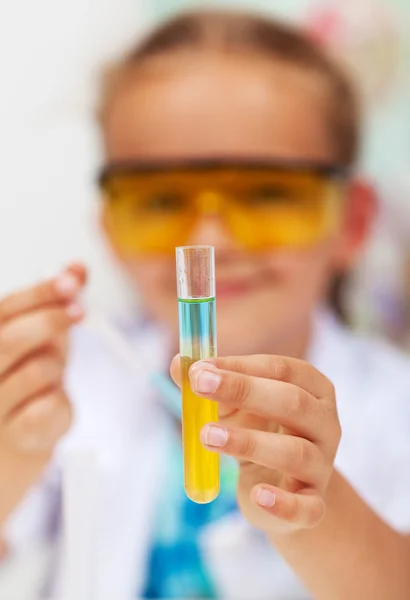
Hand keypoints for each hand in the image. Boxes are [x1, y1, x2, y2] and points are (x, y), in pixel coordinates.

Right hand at [0, 263, 85, 524]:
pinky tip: (47, 407)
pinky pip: (52, 407)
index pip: (4, 310)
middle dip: (51, 320)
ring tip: (50, 377)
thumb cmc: (21, 385)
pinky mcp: (12, 440)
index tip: (74, 281)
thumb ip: (55, 304)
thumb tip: (78, 267)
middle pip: (10, 338)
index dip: (41, 292)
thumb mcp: (37, 341)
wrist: (6, 451)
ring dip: (57, 367)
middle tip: (79, 311)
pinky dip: (61, 402)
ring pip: (39, 370)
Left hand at [171, 355, 340, 534]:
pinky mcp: (313, 503)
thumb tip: (178, 364)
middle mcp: (325, 422)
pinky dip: (283, 503)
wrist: (281, 486)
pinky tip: (258, 496)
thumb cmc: (258, 431)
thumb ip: (209, 383)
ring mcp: (322, 464)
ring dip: (249, 442)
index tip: (200, 368)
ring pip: (294, 452)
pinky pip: (306, 507)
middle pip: (292, 402)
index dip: (240, 366)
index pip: (280, 369)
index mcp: (312, 388)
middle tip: (201, 386)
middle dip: (245, 391)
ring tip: (207, 436)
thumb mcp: (234, 405)